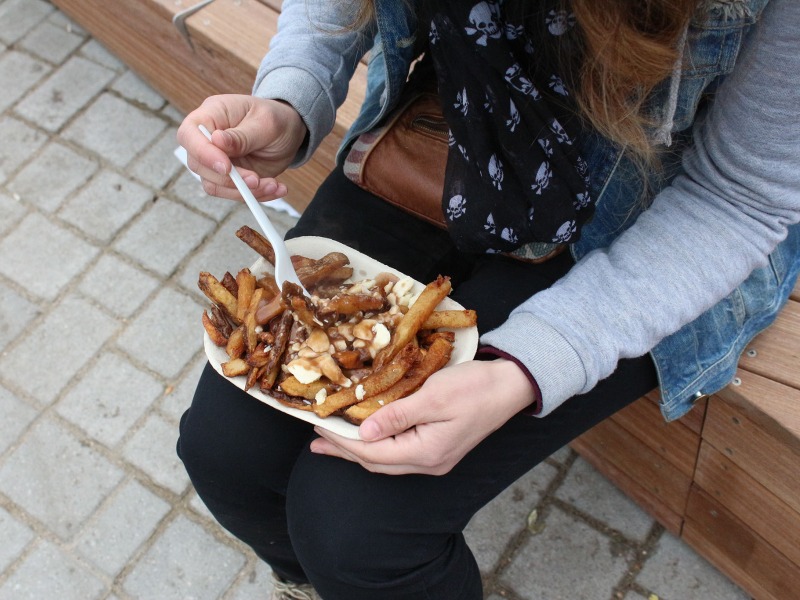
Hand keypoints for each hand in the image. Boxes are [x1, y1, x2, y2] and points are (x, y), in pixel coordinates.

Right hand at [176, 94, 307, 200]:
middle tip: (256, 180)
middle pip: (198, 165)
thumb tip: (216, 140)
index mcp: (211, 114)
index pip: (189, 134)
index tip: (226, 167)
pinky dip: (256, 196)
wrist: (289, 132)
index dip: (202, 153)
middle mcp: (208, 139)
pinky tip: (276, 188)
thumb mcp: (266, 123)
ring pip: (214, 185)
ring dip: (244, 191)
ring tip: (273, 185)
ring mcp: (216, 160)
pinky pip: (232, 193)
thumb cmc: (276, 119)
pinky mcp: (229, 178)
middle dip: (229, 179)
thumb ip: (242, 135)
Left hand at [310, 359, 535, 474]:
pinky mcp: (438, 447)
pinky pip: (398, 451)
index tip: (319, 426)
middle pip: (376, 462)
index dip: (342, 441)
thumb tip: (363, 435)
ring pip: (386, 459)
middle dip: (344, 450)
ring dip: (358, 449)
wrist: (510, 386)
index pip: (372, 452)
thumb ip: (397, 416)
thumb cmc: (474, 387)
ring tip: (332, 441)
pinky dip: (376, 444)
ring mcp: (435, 458)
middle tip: (316, 440)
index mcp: (426, 452)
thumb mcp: (433, 397)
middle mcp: (429, 462)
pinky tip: (367, 435)